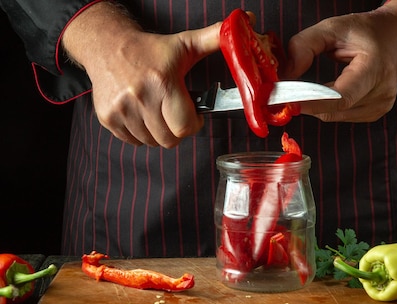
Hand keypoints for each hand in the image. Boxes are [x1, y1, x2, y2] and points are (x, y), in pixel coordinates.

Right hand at [62, 3, 221, 147]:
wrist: (106, 45)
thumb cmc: (149, 49)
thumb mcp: (185, 43)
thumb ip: (214, 38)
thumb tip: (243, 21)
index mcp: (162, 82)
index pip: (184, 126)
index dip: (193, 124)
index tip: (194, 115)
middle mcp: (140, 97)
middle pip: (169, 139)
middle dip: (177, 130)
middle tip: (175, 113)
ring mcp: (121, 109)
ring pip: (151, 142)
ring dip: (158, 132)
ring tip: (158, 111)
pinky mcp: (107, 117)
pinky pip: (132, 141)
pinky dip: (140, 134)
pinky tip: (142, 114)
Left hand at [283, 0, 396, 122]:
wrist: (396, 38)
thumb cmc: (366, 32)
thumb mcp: (333, 27)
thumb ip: (305, 45)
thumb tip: (286, 74)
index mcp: (375, 67)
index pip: (341, 96)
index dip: (312, 101)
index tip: (288, 100)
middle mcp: (382, 91)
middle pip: (335, 109)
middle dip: (307, 103)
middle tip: (285, 94)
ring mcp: (381, 106)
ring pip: (336, 116)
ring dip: (317, 106)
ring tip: (307, 89)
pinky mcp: (376, 113)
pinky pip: (342, 116)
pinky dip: (328, 107)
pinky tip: (326, 93)